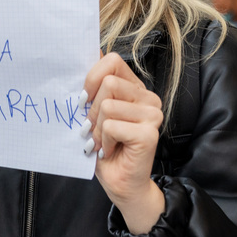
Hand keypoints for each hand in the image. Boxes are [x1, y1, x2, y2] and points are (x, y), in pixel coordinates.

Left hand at [81, 51, 164, 233]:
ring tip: (103, 142)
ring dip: (97, 129)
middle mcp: (149, 98)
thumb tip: (90, 51)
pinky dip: (104, 140)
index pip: (112, 60)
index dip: (91, 78)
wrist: (121, 184)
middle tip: (94, 129)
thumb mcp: (95, 113)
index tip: (84, 100)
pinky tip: (111, 151)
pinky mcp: (149, 133)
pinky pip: (111, 125)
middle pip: (108, 82)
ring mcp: (152, 115)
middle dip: (92, 109)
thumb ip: (95, 86)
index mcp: (135, 88)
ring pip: (107, 105)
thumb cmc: (106, 149)